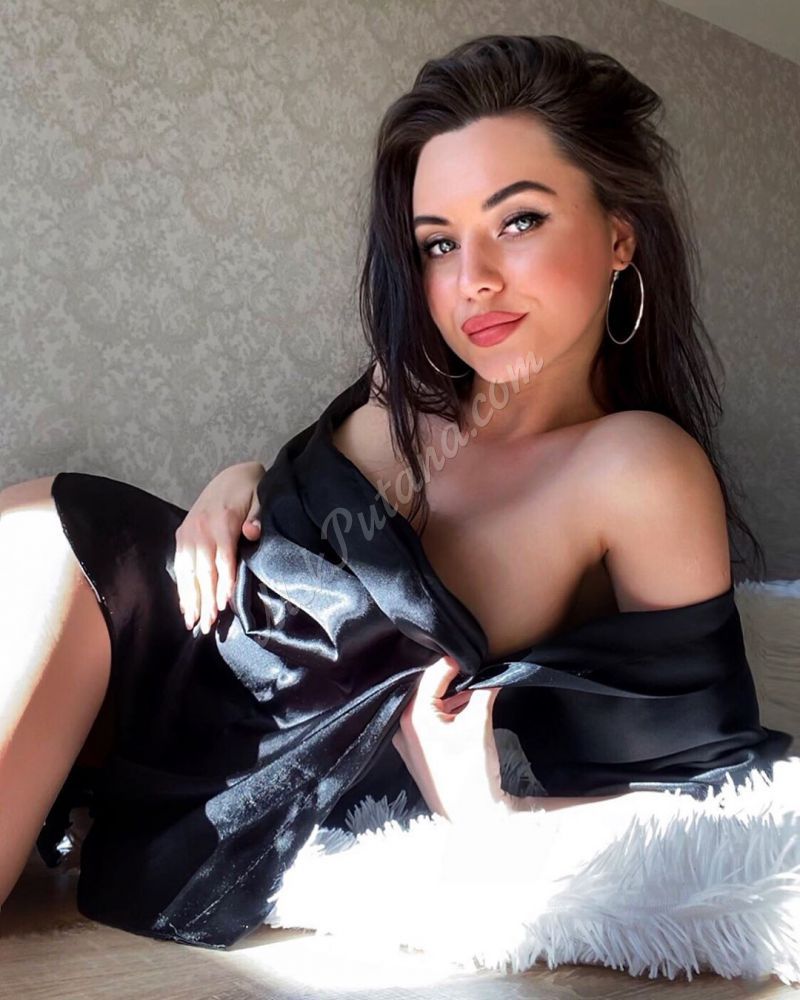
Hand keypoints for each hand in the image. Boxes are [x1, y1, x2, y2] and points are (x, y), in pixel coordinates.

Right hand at [174, 460, 264, 633]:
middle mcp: (200, 527)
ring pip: (187, 570)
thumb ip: (257, 517)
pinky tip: (185, 605)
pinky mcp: (182, 533)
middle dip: (205, 599)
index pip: (222, 558)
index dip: (223, 583)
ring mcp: (188, 531)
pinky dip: (182, 586)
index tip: (224, 606)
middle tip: (207, 625)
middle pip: (202, 569)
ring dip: (190, 598)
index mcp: (222, 520)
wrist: (232, 474)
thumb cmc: (252, 491)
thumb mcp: (261, 499)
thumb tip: (252, 532)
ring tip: (193, 622)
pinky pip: (180, 564)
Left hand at [392, 656, 504, 822]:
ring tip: (474, 688)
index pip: (431, 676)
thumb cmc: (472, 771)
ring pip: (428, 706)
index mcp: (413, 716)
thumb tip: (491, 674)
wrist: (473, 817)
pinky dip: (446, 713)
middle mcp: (403, 726)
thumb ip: (483, 692)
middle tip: (472, 668)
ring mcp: (407, 742)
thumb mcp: (479, 724)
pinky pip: (428, 722)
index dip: (452, 663)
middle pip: (426, 690)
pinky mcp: (416, 753)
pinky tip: (466, 709)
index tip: (470, 655)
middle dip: (450, 680)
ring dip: (450, 697)